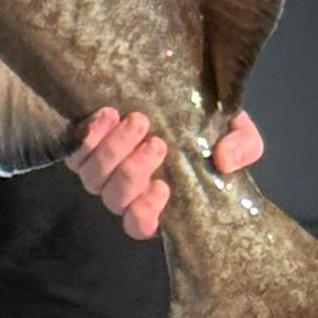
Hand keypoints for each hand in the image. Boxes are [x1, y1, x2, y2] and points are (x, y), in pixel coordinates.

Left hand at [65, 106, 265, 239]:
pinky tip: (108, 114)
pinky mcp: (84, 145)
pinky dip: (88, 135)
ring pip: (93, 177)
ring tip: (136, 120)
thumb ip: (243, 147)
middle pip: (115, 199)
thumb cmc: (208, 123)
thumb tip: (226, 160)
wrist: (179, 92)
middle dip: (134, 172)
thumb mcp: (237, 132)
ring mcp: (102, 169)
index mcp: (160, 201)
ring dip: (112, 151)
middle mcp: (126, 191)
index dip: (146, 212)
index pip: (141, 225)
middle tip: (156, 141)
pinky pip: (74, 151)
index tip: (164, 186)